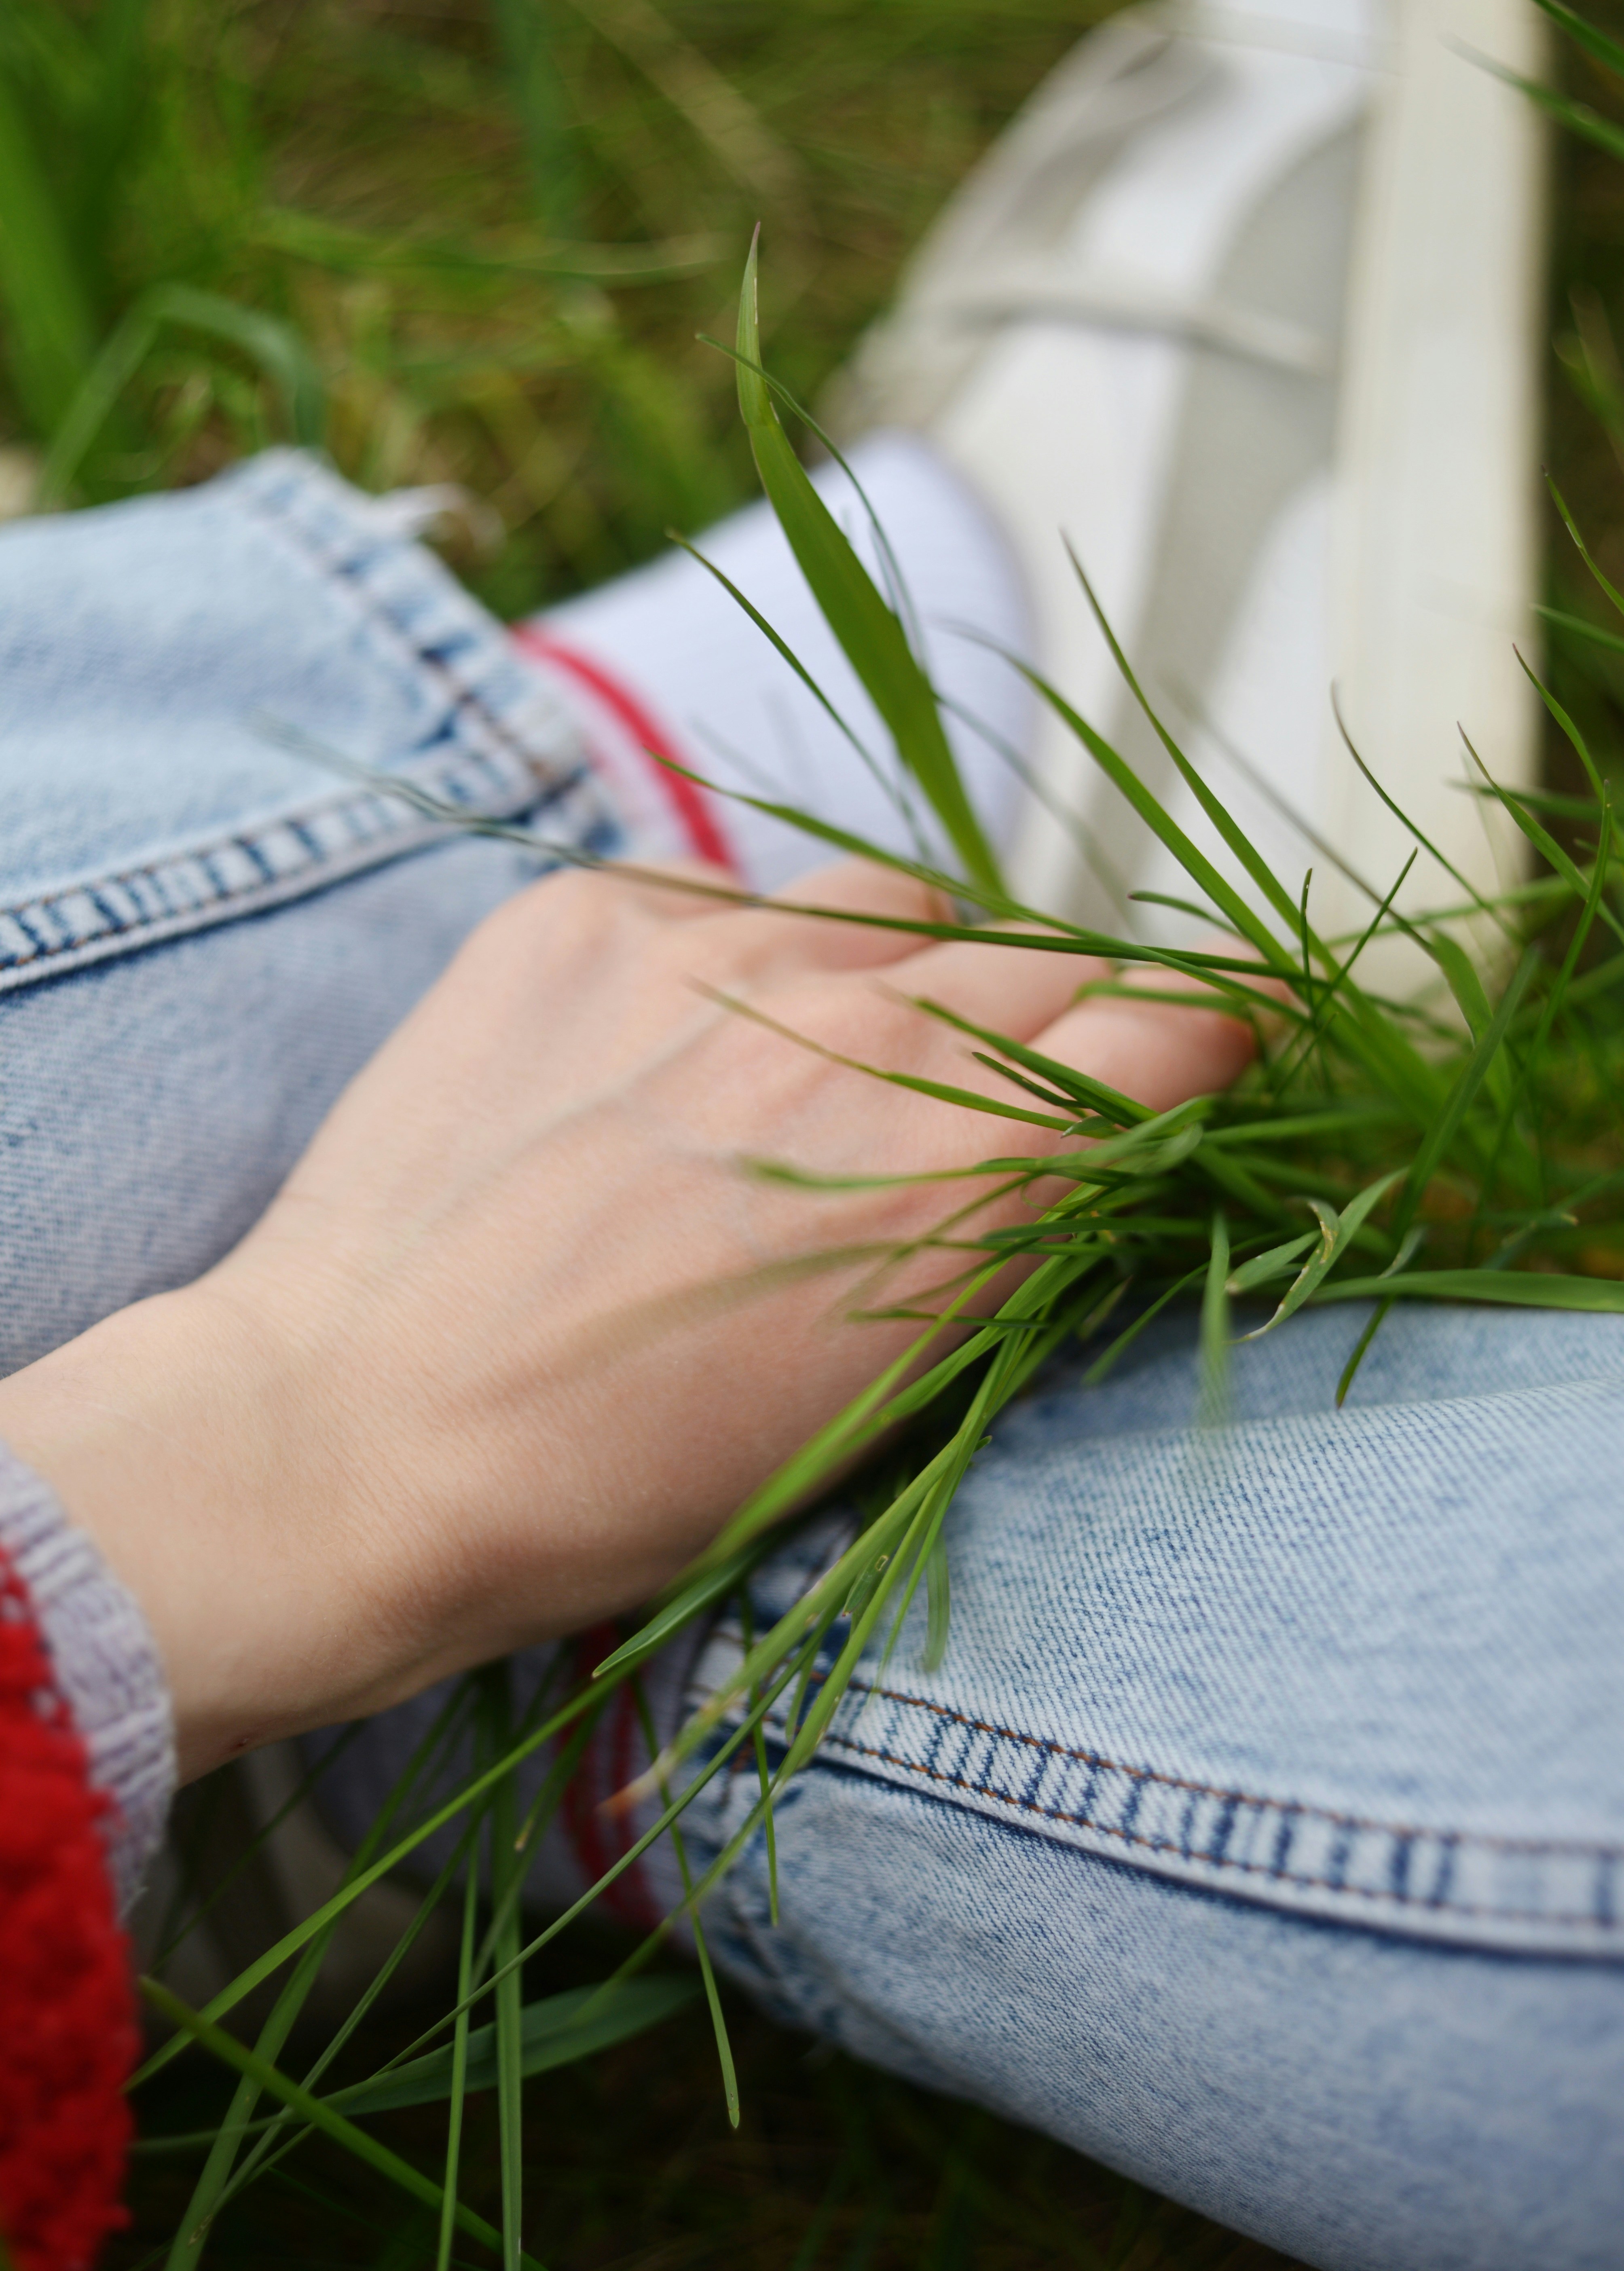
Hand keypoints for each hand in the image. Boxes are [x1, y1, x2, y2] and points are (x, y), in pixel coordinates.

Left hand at [0, 859, 1254, 1778]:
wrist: (354, 1440)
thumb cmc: (624, 1480)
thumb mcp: (883, 1400)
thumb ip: (1016, 1240)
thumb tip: (1103, 1146)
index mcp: (966, 1165)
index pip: (1178, 1022)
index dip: (1217, 1035)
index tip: (1217, 1051)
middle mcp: (866, 1023)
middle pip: (1050, 954)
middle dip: (1068, 1016)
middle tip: (1015, 1088)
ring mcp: (716, 948)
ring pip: (898, 904)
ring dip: (910, 970)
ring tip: (842, 1058)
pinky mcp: (585, 914)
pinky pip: (727, 900)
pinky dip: (742, 965)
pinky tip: (677, 1059)